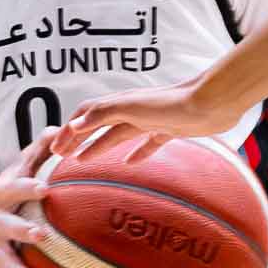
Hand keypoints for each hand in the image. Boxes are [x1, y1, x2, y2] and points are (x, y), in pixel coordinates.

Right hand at [53, 77, 231, 162]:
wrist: (212, 103)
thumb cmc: (173, 102)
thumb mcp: (132, 106)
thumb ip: (104, 114)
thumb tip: (75, 124)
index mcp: (120, 103)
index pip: (86, 116)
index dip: (70, 131)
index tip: (56, 150)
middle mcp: (132, 110)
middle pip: (98, 126)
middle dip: (78, 140)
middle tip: (62, 158)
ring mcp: (150, 120)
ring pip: (117, 135)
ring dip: (98, 148)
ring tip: (84, 162)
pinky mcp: (168, 129)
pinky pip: (146, 143)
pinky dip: (136, 153)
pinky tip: (130, 164)